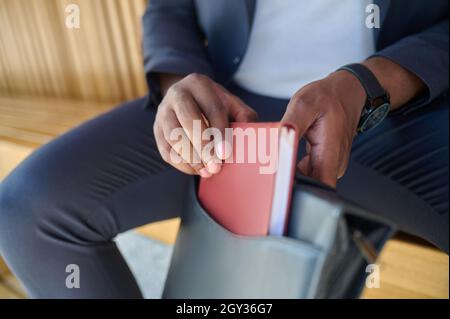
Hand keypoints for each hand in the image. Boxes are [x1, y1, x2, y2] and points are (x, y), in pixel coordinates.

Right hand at [154, 73, 257, 176]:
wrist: (188, 99)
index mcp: (198, 83)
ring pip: (173, 137)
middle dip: (204, 148)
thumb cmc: (214, 105)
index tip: (225, 155)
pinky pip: (165, 150)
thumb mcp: (231, 104)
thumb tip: (251, 135)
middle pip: (189, 121)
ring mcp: (163, 111)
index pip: (212, 109)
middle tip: (215, 167)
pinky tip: (196, 170)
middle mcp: (177, 93)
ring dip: (192, 158)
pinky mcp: (156, 129)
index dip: (220, 133)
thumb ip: (244, 116)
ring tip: (207, 171)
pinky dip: (181, 164)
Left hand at [281, 71, 366, 186]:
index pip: (317, 187)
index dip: (296, 190)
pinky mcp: (323, 163)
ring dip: (289, 175)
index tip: (278, 185)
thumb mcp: (303, 105)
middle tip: (268, 170)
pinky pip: (306, 173)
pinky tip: (284, 156)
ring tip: (275, 159)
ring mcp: (330, 165)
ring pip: (306, 181)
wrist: (346, 92)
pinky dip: (292, 168)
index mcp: (331, 152)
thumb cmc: (328, 97)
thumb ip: (289, 128)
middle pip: (309, 187)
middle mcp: (334, 164)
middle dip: (287, 183)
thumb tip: (276, 146)